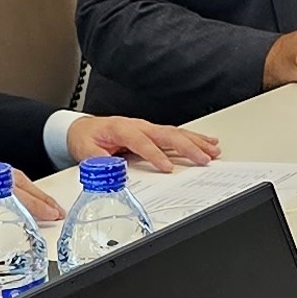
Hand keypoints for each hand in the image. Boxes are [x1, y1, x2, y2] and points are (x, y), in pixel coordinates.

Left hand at [63, 114, 220, 170]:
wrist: (84, 129)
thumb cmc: (87, 139)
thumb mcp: (86, 152)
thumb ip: (98, 162)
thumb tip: (110, 171)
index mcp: (122, 129)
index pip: (142, 142)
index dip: (155, 155)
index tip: (167, 168)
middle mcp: (139, 126)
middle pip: (167, 135)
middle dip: (188, 147)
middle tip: (203, 159)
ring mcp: (148, 128)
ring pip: (176, 133)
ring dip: (196, 142)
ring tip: (212, 151)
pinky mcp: (153, 132)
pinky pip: (177, 133)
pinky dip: (194, 138)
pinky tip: (208, 142)